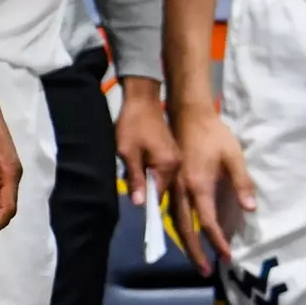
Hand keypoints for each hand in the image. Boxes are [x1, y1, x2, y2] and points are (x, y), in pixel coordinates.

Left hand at [116, 79, 180, 207]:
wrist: (142, 100)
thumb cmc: (133, 125)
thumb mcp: (128, 153)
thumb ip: (135, 179)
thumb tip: (139, 204)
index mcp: (168, 165)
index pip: (159, 195)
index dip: (145, 201)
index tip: (131, 200)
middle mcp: (177, 164)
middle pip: (161, 188)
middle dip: (144, 187)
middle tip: (127, 175)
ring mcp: (176, 158)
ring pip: (160, 179)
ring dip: (146, 178)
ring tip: (131, 166)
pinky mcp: (172, 152)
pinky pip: (162, 170)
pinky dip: (150, 169)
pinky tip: (138, 160)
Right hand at [170, 107, 254, 275]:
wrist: (189, 115)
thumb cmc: (214, 135)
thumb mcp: (233, 156)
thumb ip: (242, 182)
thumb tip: (250, 208)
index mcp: (198, 186)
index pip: (207, 222)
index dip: (217, 241)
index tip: (227, 256)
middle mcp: (181, 191)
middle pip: (185, 229)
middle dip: (194, 252)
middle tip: (204, 271)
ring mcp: (172, 187)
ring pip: (174, 222)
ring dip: (185, 243)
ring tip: (195, 258)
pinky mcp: (169, 182)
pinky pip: (171, 211)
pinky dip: (178, 226)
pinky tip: (185, 232)